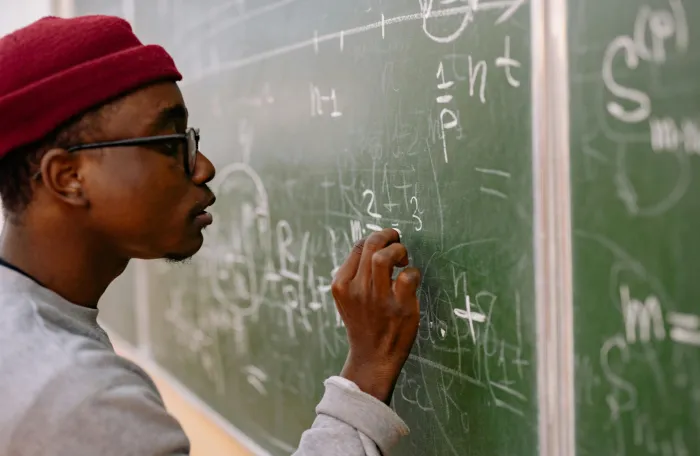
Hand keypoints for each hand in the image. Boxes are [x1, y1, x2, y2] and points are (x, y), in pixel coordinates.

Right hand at [331, 228, 421, 403]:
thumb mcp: (348, 299)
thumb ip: (356, 274)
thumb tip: (375, 245)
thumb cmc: (364, 324)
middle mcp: (357, 290)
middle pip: (371, 245)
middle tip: (397, 241)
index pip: (358, 246)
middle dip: (387, 235)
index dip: (375, 239)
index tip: (385, 245)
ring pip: (385, 257)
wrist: (372, 358)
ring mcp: (378, 299)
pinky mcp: (400, 308)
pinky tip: (411, 281)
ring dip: (399, 250)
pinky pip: (409, 276)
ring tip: (403, 260)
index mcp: (341, 285)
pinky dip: (413, 272)